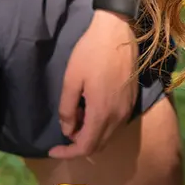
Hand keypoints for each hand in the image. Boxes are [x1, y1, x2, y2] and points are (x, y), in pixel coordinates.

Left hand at [47, 10, 137, 158]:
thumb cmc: (91, 53)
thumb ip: (67, 109)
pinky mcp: (132, 101)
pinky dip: (101, 126)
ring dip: (91, 135)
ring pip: (108, 136)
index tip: (52, 150)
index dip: (67, 153)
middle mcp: (118, 116)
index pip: (85, 146)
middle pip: (98, 145)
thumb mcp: (71, 80)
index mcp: (102, 112)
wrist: (119, 31)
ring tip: (75, 119)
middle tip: (63, 135)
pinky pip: (116, 125)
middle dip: (78, 146)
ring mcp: (127, 109)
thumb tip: (68, 130)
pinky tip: (91, 111)